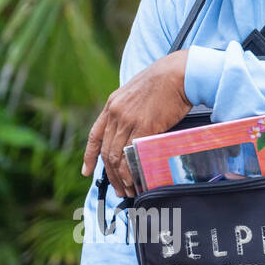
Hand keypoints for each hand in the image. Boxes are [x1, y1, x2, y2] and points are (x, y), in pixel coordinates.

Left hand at [81, 52, 190, 196]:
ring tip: (127, 191)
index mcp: (112, 104)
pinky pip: (132, 154)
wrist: (178, 73)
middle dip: (110, 175)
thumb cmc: (164, 81)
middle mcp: (116, 113)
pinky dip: (131, 171)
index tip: (86, 171)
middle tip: (117, 190)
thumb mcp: (137, 92)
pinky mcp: (144, 126)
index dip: (89, 156)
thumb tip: (133, 130)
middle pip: (106, 151)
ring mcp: (128, 120)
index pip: (95, 135)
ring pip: (117, 156)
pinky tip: (135, 181)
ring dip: (121, 177)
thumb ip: (130, 111)